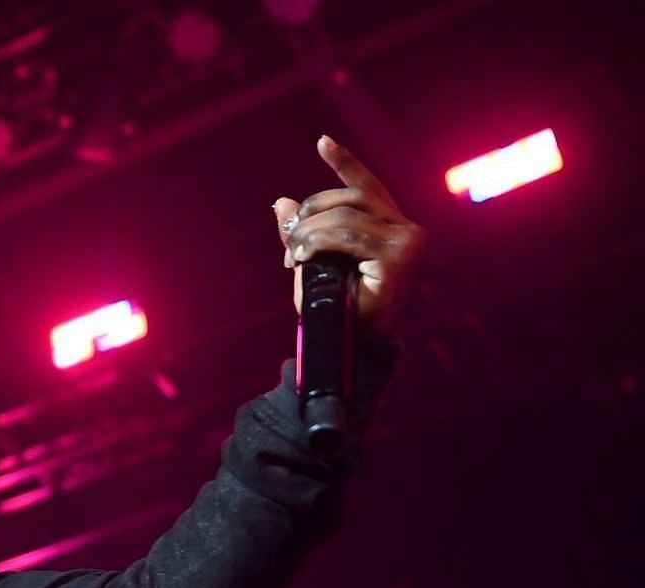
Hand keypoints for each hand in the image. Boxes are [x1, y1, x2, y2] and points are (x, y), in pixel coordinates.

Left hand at [273, 135, 426, 331]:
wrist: (345, 343)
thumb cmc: (333, 306)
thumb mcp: (312, 262)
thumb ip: (302, 232)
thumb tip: (281, 202)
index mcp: (391, 226)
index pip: (367, 187)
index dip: (345, 164)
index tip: (322, 142)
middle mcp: (407, 230)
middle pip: (349, 200)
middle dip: (310, 215)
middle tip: (289, 244)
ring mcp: (407, 243)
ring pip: (344, 218)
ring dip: (309, 234)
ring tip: (292, 257)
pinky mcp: (398, 259)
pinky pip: (346, 237)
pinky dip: (317, 244)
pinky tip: (303, 258)